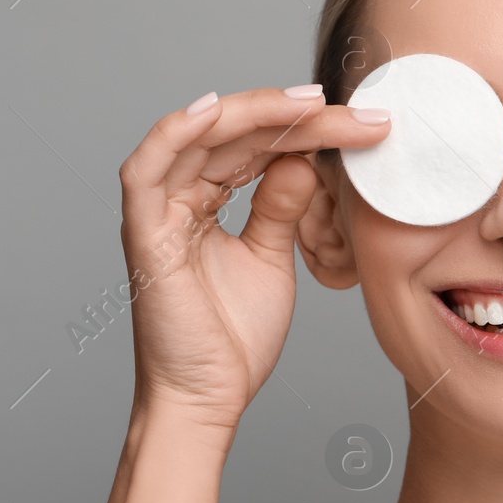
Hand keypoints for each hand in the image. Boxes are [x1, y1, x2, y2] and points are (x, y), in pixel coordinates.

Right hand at [117, 86, 389, 441]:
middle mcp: (176, 198)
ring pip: (198, 138)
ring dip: (252, 114)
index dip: (302, 127)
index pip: (254, 145)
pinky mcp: (144, 236)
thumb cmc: (232, 337)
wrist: (207, 398)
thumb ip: (282, 206)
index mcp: (203, 200)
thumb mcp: (271, 256)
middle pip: (234, 134)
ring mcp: (156, 213)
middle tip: (347, 108)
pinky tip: (215, 110)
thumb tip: (304, 159)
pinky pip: (146, 171)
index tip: (358, 121)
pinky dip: (175, 135)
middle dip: (293, 118)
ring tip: (308, 104)